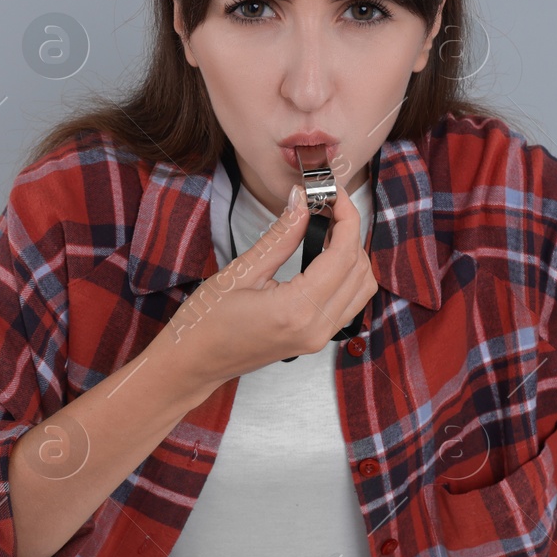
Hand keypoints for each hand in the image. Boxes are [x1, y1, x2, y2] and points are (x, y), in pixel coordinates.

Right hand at [154, 179, 377, 390]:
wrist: (194, 362)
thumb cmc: (206, 322)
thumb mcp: (241, 272)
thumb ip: (279, 237)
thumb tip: (302, 202)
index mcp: (297, 310)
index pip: (343, 255)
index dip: (346, 218)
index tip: (335, 193)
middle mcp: (316, 328)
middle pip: (359, 269)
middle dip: (350, 232)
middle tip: (328, 206)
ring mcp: (319, 338)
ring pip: (362, 288)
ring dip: (353, 255)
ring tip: (327, 230)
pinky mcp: (315, 340)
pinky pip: (350, 303)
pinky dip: (348, 276)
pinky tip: (325, 258)